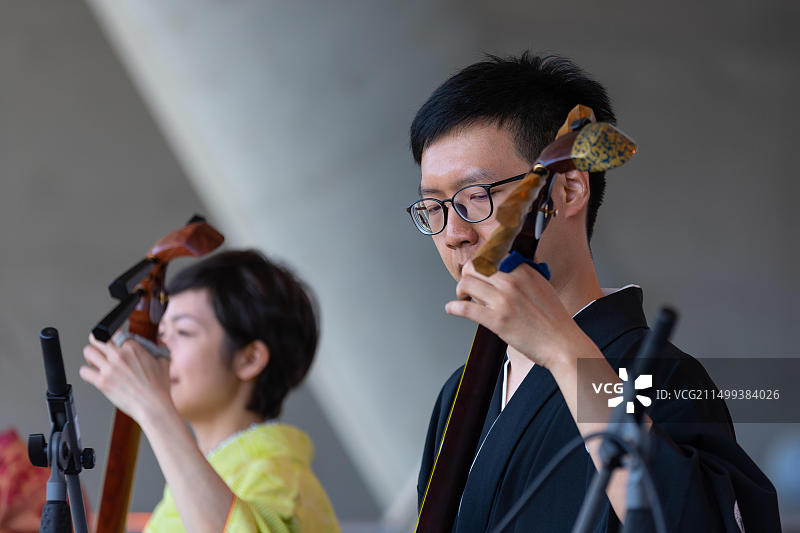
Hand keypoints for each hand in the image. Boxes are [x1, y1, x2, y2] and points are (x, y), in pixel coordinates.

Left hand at [80, 334, 172, 423]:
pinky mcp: (102, 382)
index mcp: (133, 348)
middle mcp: (119, 355)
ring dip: (90, 356)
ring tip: (95, 362)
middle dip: (96, 342)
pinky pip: (84, 371)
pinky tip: (93, 375)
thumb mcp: (164, 363)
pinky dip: (86, 373)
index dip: (115, 339)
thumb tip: (159, 344)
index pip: (116, 334)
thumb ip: (159, 350)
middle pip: (97, 338)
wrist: (153, 406)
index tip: (115, 344)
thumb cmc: (159, 388)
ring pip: (88, 351)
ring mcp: (109, 368)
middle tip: (99, 349)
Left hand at [445, 261, 599, 369]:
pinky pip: (466, 308)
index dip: (479, 264)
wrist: (562, 344)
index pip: (490, 256)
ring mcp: (504, 300)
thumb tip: (507, 267)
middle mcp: (512, 281)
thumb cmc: (554, 319)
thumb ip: (524, 273)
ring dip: (460, 289)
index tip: (477, 272)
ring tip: (462, 297)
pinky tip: (452, 308)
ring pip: (467, 282)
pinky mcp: (497, 320)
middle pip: (474, 266)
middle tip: (467, 285)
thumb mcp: (542, 285)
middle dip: (466, 274)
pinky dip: (454, 307)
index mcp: (523, 270)